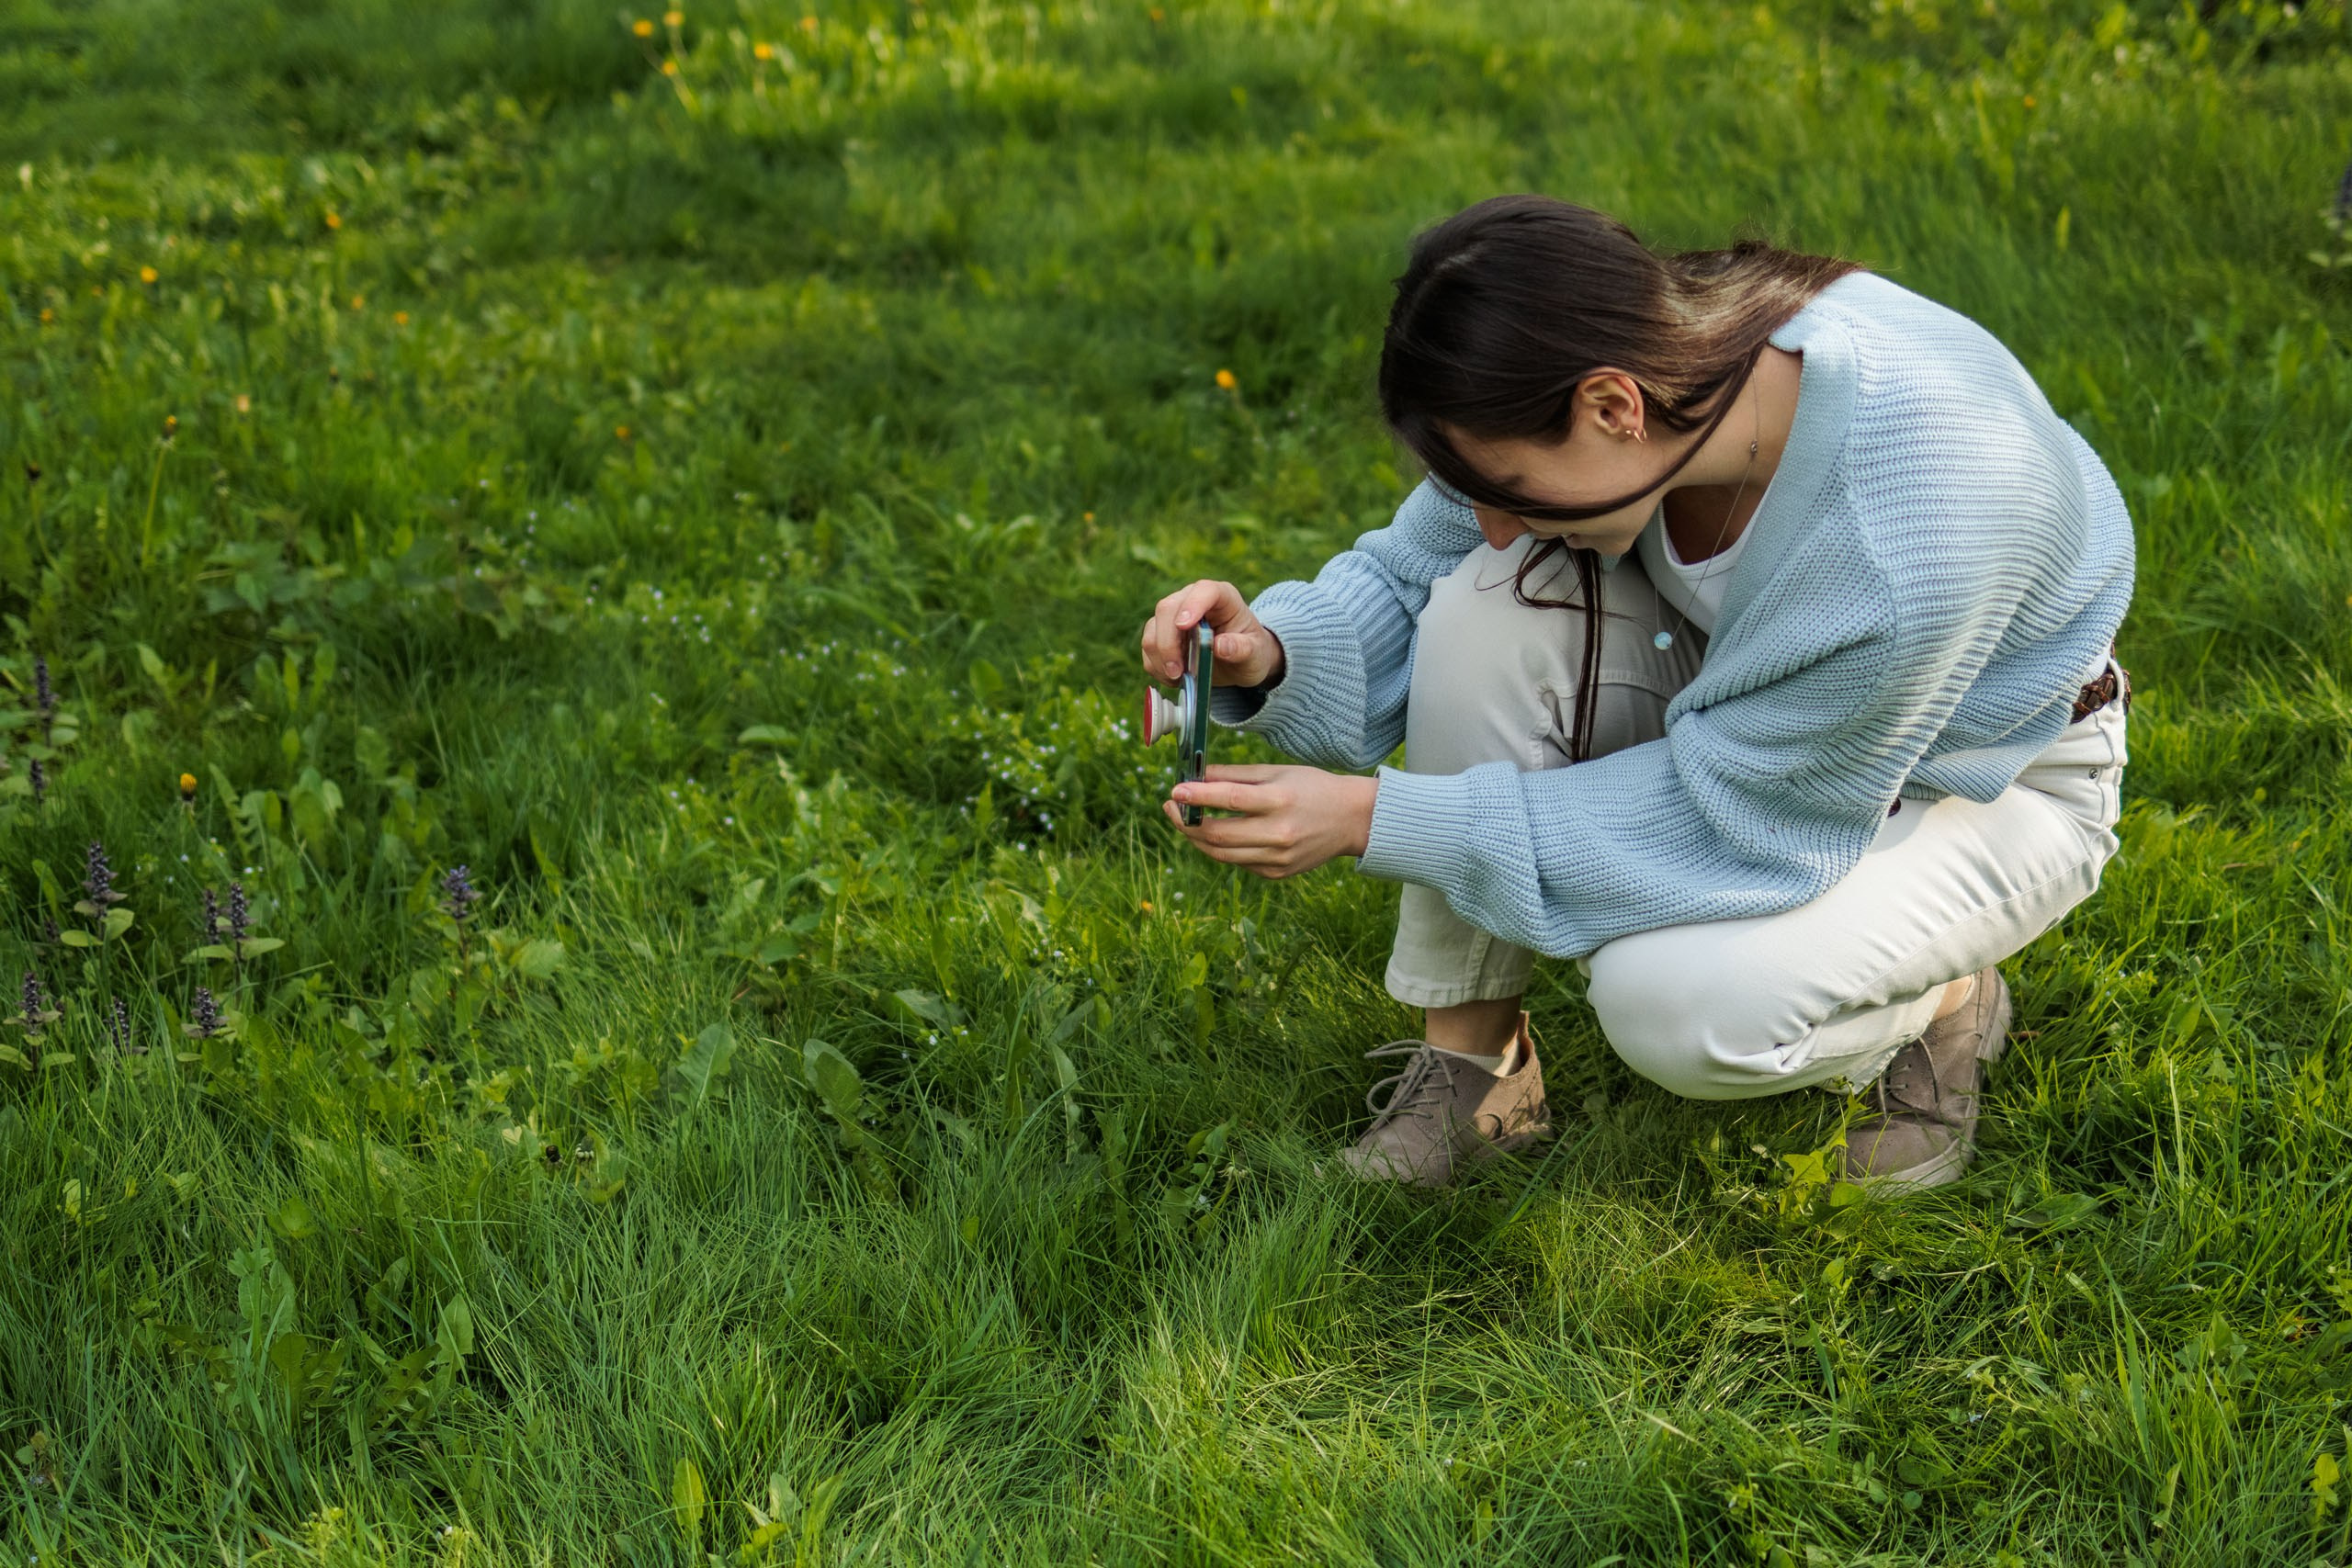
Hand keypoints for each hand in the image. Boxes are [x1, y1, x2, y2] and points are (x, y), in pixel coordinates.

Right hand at [1140, 580, 1285, 688]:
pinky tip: (1174, 678)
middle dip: (1168, 643)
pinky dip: (1157, 666)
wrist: (1240, 661)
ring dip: (1160, 658)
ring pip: (1152, 630)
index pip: (1204, 590)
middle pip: (1167, 609)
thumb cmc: (1251, 651)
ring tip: (1179, 678)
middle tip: (1178, 671)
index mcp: (1222, 597)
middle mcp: (1192, 600)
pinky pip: (1148, 649)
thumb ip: (1242, 648)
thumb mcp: (1256, 653)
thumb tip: (1221, 646)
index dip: (1193, 604)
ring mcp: (1173, 616)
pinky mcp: (1161, 634)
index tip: (1185, 626)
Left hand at [1163, 764, 1376, 878]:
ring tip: (1186, 821)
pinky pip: (1238, 862)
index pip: (1230, 800)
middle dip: (1187, 822)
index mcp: (1281, 801)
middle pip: (1219, 834)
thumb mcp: (1277, 772)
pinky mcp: (1276, 873)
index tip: (1174, 790)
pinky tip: (1216, 834)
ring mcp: (1278, 858)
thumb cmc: (1312, 788)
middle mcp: (1279, 833)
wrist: (1351, 820)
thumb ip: (1235, 775)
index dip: (1198, 797)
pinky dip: (1221, 848)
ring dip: (1197, 838)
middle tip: (1171, 807)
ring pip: (1221, 854)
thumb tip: (1196, 776)